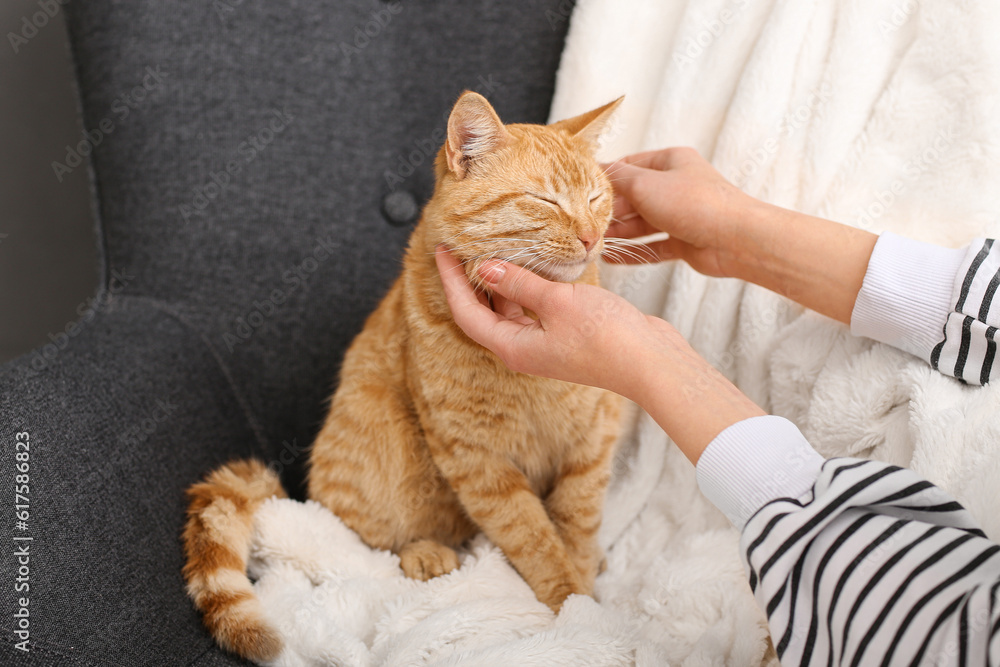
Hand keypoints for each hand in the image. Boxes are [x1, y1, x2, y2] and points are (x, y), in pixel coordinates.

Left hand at [434, 246, 660, 398]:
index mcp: (513, 347)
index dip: (451, 281)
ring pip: (508, 309)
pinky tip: (529, 264)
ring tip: (490, 249)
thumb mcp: (558, 302)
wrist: (652, 362)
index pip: (466, 313)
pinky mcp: (564, 335)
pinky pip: (531, 308)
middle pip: (482, 313)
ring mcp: (544, 344)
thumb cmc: (608, 338)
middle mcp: (523, 349)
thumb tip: (485, 268)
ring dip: (497, 282)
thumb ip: (520, 283)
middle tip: (459, 246)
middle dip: (468, 281)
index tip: (442, 250)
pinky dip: (524, 286)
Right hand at [604, 146, 876, 324]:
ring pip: (642, 223)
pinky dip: (634, 252)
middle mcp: (676, 186)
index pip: (629, 165)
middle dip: (610, 210)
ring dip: (620, 233)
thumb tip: (597, 172)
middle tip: (586, 222)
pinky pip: (653, 246)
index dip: (605, 178)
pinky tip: (614, 258)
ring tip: (594, 242)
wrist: (736, 239)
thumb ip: (617, 179)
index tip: (581, 192)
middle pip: (634, 196)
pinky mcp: (685, 241)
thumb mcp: (645, 184)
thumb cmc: (695, 203)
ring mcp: (681, 215)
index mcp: (670, 161)